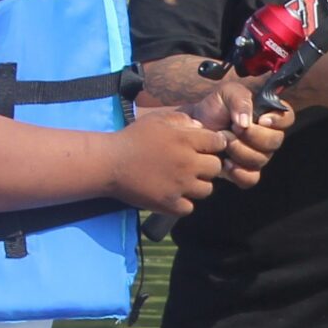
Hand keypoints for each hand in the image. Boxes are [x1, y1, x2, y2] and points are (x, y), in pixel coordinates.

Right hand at [108, 105, 226, 213]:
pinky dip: (184, 202)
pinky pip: (190, 207)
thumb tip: (202, 128)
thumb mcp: (157, 120)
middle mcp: (187, 163)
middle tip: (193, 165)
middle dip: (208, 165)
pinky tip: (174, 194)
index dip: (214, 144)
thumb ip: (182, 120)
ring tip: (184, 180)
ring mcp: (180, 186)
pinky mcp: (170, 204)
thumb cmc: (133, 139)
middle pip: (216, 167)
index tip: (204, 147)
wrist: (109, 163)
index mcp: (185, 140)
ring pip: (207, 189)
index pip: (218, 142)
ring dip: (198, 185)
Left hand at [171, 75, 293, 187]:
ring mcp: (257, 156)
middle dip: (253, 136)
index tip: (261, 119)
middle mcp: (267, 137)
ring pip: (261, 160)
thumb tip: (247, 122)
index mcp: (268, 116)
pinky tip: (225, 161)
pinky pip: (251, 179)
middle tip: (233, 128)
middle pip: (275, 142)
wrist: (194, 127)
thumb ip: (240, 99)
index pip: (287, 118)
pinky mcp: (244, 172)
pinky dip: (238, 171)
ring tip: (224, 141)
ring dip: (240, 150)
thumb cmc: (214, 108)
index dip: (278, 120)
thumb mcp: (226, 93)